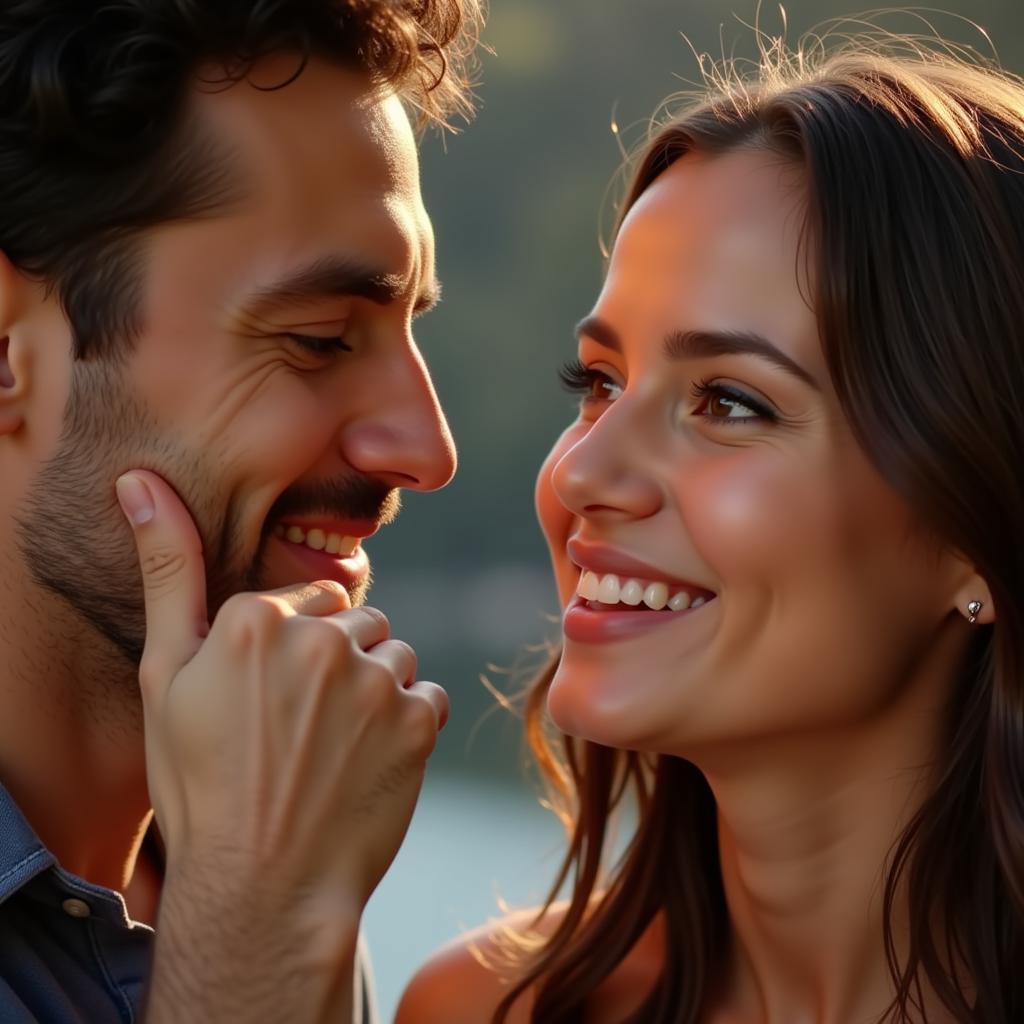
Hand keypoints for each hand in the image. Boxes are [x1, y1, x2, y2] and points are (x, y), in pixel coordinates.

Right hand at [116, 469, 446, 941]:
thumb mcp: (165, 679)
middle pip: (358, 622)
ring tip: (337, 748)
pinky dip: (410, 726)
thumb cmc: (202, 787)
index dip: (293, 652)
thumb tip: (141, 482)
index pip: (307, 601)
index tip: (273, 701)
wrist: (262, 890)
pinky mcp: (419, 721)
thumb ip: (167, 574)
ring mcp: (376, 680)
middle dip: (339, 662)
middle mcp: (323, 638)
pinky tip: (371, 764)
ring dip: (378, 690)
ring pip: (396, 656)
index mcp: (257, 620)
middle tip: (303, 730)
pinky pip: (429, 697)